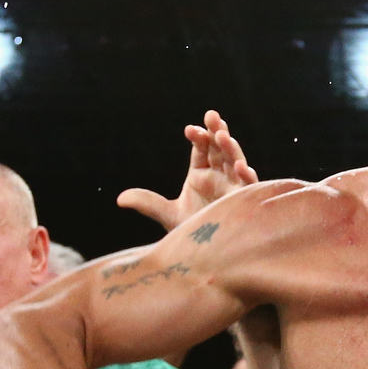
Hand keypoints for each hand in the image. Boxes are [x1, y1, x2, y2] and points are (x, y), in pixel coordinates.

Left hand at [117, 110, 258, 231]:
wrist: (210, 252)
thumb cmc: (193, 231)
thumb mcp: (168, 215)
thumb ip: (148, 203)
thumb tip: (120, 199)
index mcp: (201, 174)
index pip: (201, 149)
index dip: (198, 137)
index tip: (190, 130)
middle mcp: (219, 176)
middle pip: (219, 148)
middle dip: (217, 131)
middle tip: (212, 116)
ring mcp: (233, 186)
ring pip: (235, 161)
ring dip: (230, 148)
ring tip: (223, 136)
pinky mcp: (244, 200)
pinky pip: (248, 185)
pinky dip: (246, 175)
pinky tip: (240, 166)